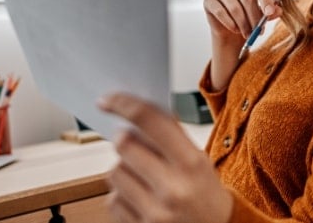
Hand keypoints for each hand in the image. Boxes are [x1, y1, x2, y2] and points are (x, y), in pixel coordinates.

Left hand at [98, 93, 232, 222]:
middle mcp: (173, 188)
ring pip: (114, 172)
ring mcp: (155, 212)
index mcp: (191, 163)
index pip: (150, 120)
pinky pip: (113, 199)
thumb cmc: (204, 191)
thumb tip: (131, 114)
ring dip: (123, 168)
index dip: (124, 104)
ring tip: (142, 175)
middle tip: (133, 142)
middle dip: (124, 139)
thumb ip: (169, 137)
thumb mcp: (198, 159)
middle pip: (124, 145)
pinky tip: (140, 196)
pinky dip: (121, 194)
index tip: (108, 100)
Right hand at [203, 0, 281, 89]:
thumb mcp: (263, 15)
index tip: (270, 13)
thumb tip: (278, 10)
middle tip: (259, 31)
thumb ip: (270, 11)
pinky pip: (221, 12)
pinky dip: (230, 23)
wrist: (231, 30)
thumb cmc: (249, 17)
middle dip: (254, 17)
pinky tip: (235, 29)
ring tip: (248, 34)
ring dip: (243, 24)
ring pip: (235, 7)